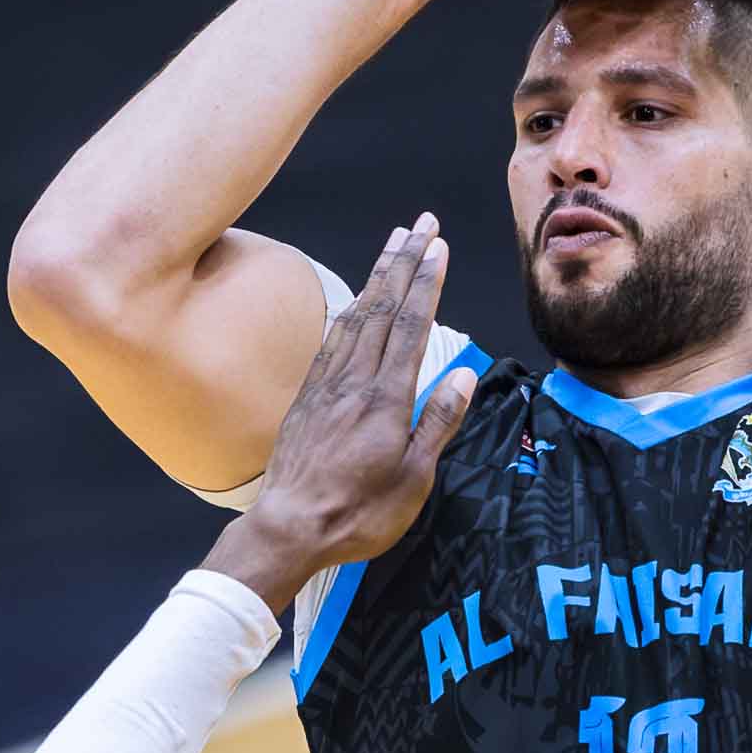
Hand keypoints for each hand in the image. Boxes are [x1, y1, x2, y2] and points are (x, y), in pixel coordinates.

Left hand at [213, 219, 475, 609]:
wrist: (289, 528)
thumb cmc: (358, 514)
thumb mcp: (413, 479)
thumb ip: (436, 423)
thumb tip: (463, 377)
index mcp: (386, 399)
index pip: (412, 326)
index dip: (426, 282)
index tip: (437, 246)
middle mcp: (355, 382)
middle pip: (384, 309)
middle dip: (404, 262)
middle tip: (420, 224)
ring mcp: (327, 387)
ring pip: (356, 318)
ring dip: (377, 278)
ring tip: (392, 245)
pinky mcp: (308, 399)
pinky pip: (332, 342)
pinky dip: (349, 313)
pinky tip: (356, 302)